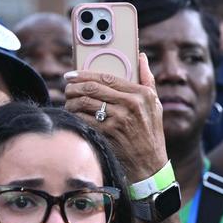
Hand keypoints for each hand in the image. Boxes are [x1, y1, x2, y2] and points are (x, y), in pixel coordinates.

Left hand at [65, 54, 167, 180]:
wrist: (149, 165)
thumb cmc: (151, 133)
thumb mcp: (155, 105)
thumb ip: (148, 79)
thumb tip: (142, 58)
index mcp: (142, 93)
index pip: (107, 77)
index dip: (84, 73)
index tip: (72, 74)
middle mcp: (131, 104)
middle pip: (92, 88)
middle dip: (73, 86)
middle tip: (67, 88)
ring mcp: (119, 119)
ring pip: (84, 102)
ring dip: (71, 101)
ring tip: (68, 102)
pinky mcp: (108, 132)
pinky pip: (83, 118)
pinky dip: (74, 115)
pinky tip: (73, 115)